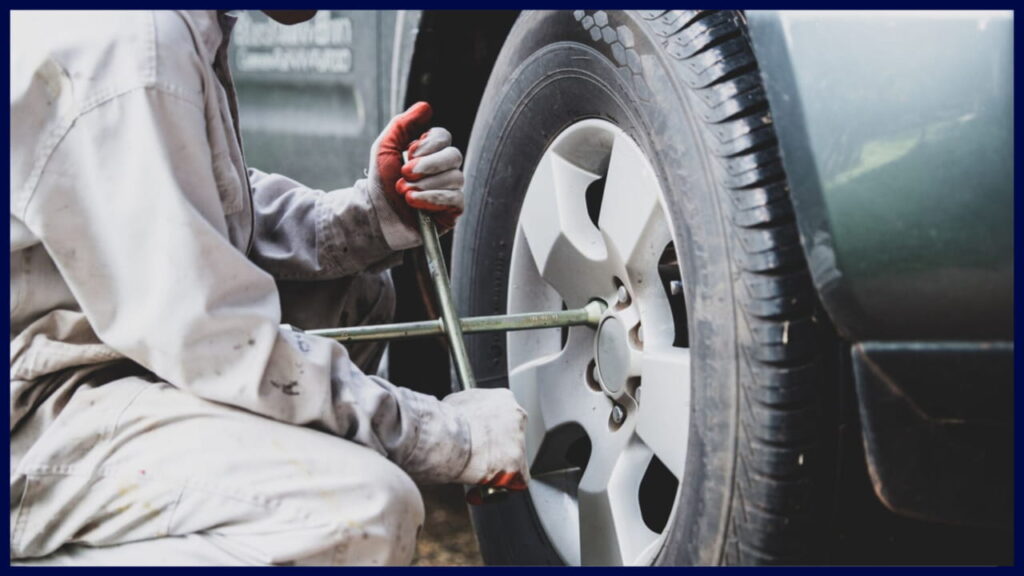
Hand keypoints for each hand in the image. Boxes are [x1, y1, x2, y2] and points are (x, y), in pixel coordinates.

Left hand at [367, 102, 464, 231]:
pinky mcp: (452, 211)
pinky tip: (414, 202)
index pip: (444, 137)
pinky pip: (456, 199)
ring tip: (404, 192)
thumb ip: (403, 124)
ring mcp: (450, 189)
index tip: (408, 154)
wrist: (375, 215)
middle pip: (454, 155)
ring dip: (425, 185)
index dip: (428, 145)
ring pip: (455, 178)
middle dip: (427, 165)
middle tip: (405, 173)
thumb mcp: (385, 148)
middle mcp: (444, 169)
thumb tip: (426, 107)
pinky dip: (433, 199)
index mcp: (431, 152)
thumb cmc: (381, 183)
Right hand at [443, 388, 529, 489]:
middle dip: (500, 447)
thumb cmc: (449, 420)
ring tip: (481, 469)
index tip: (484, 438)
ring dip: (501, 464)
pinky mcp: (516, 462)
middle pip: (514, 436)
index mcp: (504, 398)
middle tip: (482, 454)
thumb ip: (471, 409)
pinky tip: (492, 483)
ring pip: (516, 457)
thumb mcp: (459, 402)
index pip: (506, 416)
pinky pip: (518, 478)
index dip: (493, 430)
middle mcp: (516, 416)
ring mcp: (519, 439)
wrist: (446, 436)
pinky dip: (506, 483)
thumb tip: (465, 415)